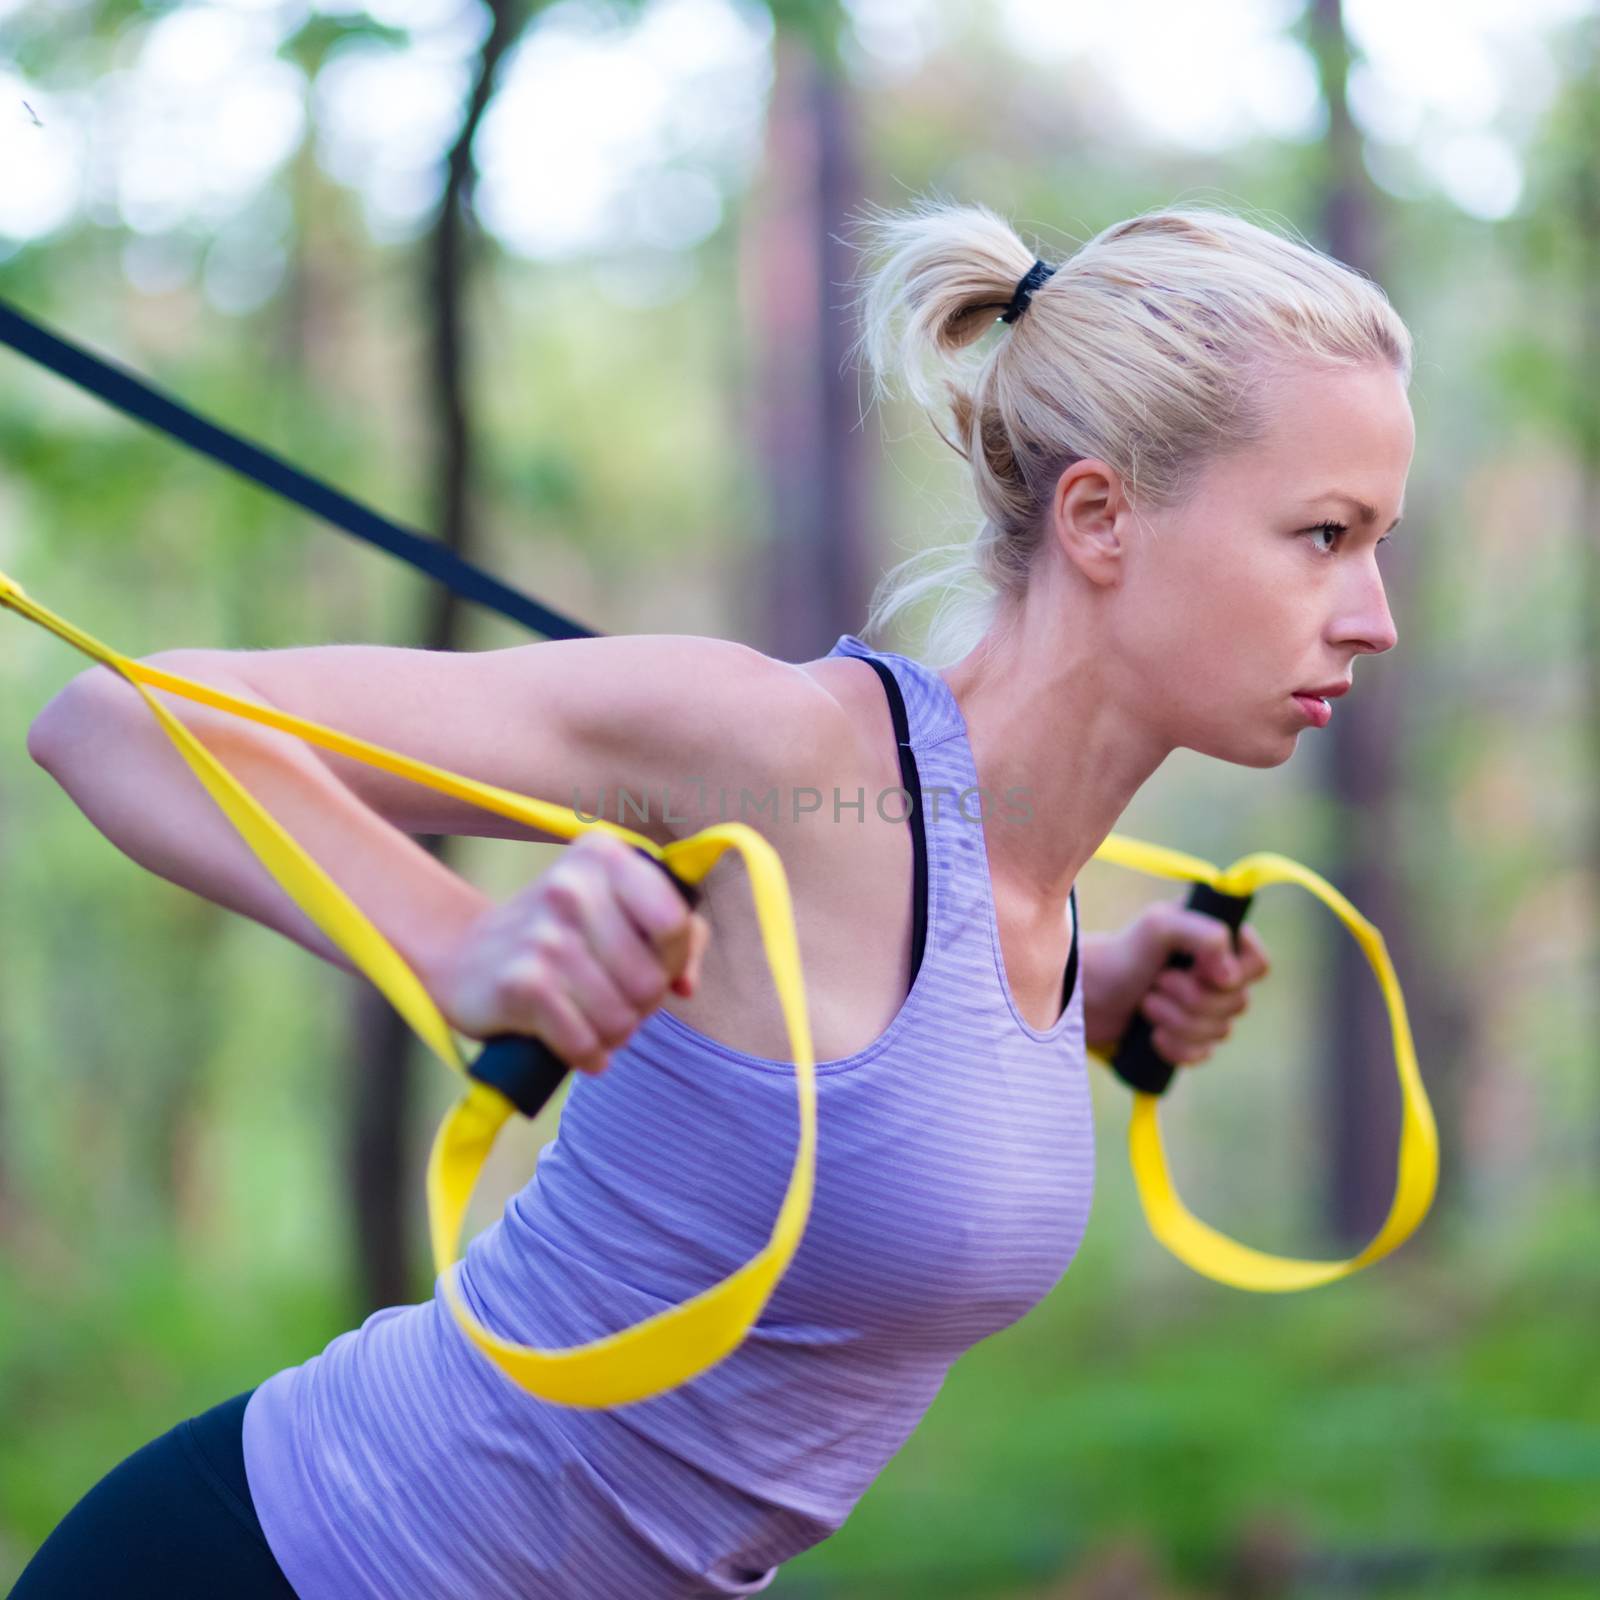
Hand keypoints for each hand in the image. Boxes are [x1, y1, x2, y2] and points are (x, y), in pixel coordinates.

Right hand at [438, 830, 709, 1074]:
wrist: (465, 956)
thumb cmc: (563, 934)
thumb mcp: (619, 911)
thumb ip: (677, 935)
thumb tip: (687, 984)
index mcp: (603, 856)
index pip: (674, 922)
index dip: (672, 957)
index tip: (653, 963)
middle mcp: (570, 888)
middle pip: (650, 981)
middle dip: (640, 1004)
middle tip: (614, 997)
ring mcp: (543, 936)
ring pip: (621, 1019)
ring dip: (613, 1033)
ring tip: (594, 1019)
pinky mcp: (521, 984)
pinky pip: (585, 1043)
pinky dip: (587, 1054)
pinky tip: (577, 1043)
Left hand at [1083, 898, 1271, 1067]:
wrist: (1082, 996)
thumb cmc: (1118, 955)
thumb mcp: (1157, 927)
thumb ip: (1202, 934)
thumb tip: (1231, 975)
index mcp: (1214, 941)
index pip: (1258, 963)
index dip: (1236, 974)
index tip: (1203, 971)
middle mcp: (1213, 974)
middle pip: (1239, 1002)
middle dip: (1193, 999)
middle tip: (1156, 983)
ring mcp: (1201, 1008)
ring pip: (1222, 1032)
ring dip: (1179, 1021)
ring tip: (1146, 1005)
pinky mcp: (1185, 1038)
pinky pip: (1203, 1055)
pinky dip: (1177, 1048)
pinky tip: (1153, 1035)